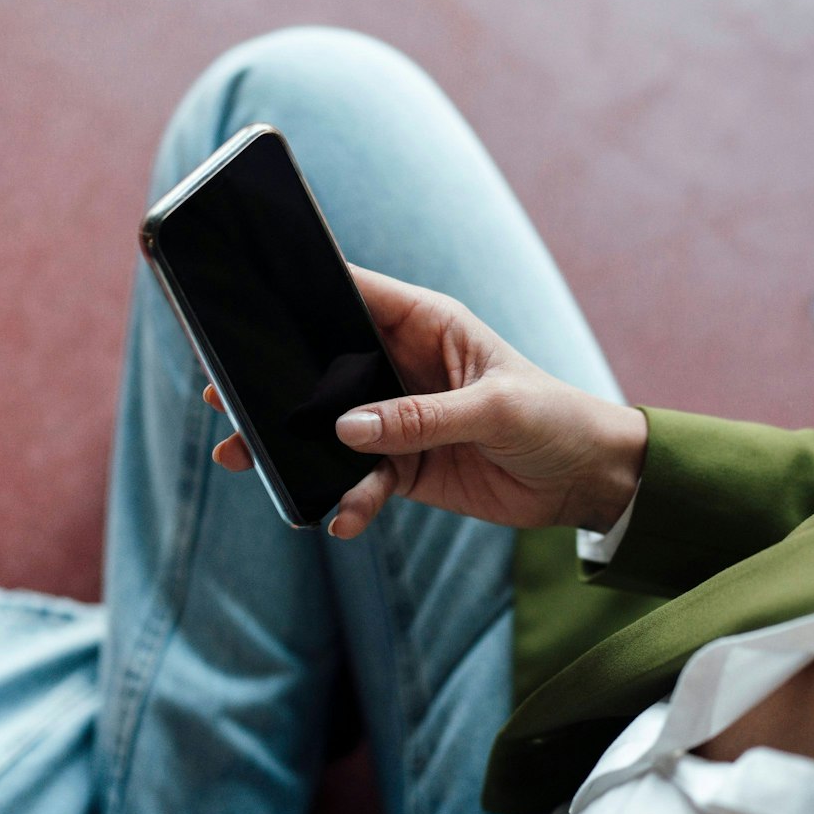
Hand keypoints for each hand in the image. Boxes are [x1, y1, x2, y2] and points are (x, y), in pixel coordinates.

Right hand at [205, 261, 645, 537]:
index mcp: (426, 325)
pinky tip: (341, 518)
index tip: (249, 304)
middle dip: (278, 384)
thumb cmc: (555, 418)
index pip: (352, 294)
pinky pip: (362, 480)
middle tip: (224, 399)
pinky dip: (349, 499)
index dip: (301, 294)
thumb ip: (420, 418)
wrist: (589, 481)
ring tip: (250, 463)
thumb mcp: (494, 410)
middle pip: (324, 367)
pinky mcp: (406, 466)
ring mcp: (399, 419)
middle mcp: (403, 366)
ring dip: (294, 448)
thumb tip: (347, 428)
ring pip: (330, 429)